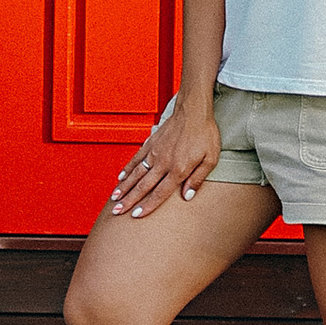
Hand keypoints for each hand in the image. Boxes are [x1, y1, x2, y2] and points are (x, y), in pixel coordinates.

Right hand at [107, 100, 221, 220]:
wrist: (194, 110)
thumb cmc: (205, 133)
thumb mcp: (210, 159)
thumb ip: (198, 179)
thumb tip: (187, 196)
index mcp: (178, 169)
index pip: (160, 193)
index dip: (147, 205)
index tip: (136, 215)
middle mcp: (163, 162)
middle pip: (143, 186)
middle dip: (129, 200)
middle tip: (118, 211)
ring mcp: (155, 152)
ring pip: (136, 174)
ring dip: (124, 187)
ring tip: (115, 198)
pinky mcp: (151, 143)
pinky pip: (136, 159)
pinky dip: (127, 169)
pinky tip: (121, 177)